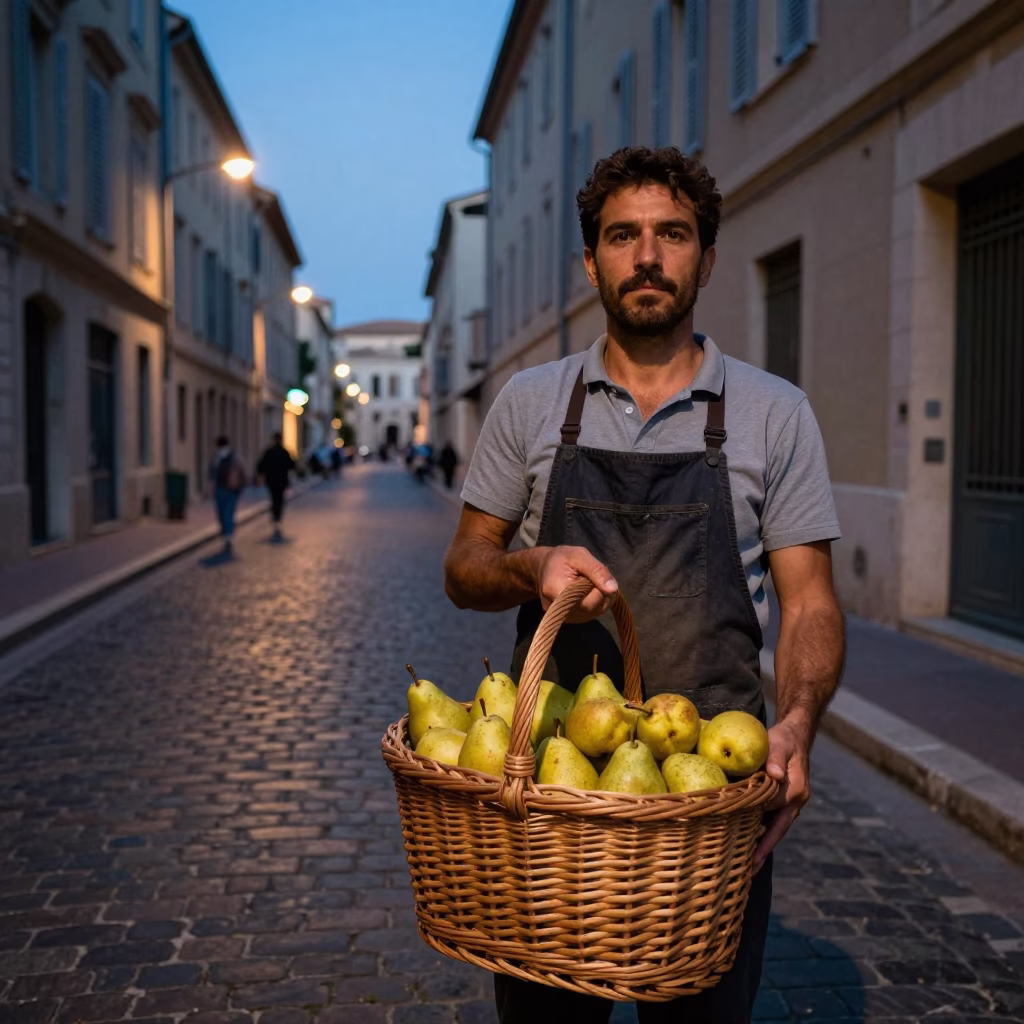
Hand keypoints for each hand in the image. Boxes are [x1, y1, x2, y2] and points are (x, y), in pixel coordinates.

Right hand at [534, 545, 617, 622]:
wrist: (542, 567)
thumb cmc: (561, 558)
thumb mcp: (579, 555)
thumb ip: (597, 570)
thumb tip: (612, 589)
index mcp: (557, 591)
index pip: (587, 604)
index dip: (599, 592)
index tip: (598, 577)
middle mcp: (557, 610)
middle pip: (591, 611)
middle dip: (601, 595)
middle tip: (597, 579)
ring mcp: (562, 617)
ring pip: (591, 614)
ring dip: (599, 600)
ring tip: (592, 584)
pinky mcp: (566, 618)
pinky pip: (587, 615)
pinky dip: (594, 604)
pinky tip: (589, 592)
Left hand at [753, 716, 810, 871]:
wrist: (794, 735)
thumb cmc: (783, 738)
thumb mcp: (779, 743)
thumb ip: (775, 758)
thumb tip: (774, 775)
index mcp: (796, 790)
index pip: (772, 810)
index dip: (756, 824)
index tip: (741, 841)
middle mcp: (796, 800)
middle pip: (778, 830)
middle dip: (763, 849)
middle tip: (748, 870)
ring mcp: (792, 803)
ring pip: (776, 828)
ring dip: (763, 844)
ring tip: (747, 865)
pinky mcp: (785, 802)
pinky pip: (773, 821)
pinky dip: (762, 832)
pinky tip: (748, 841)